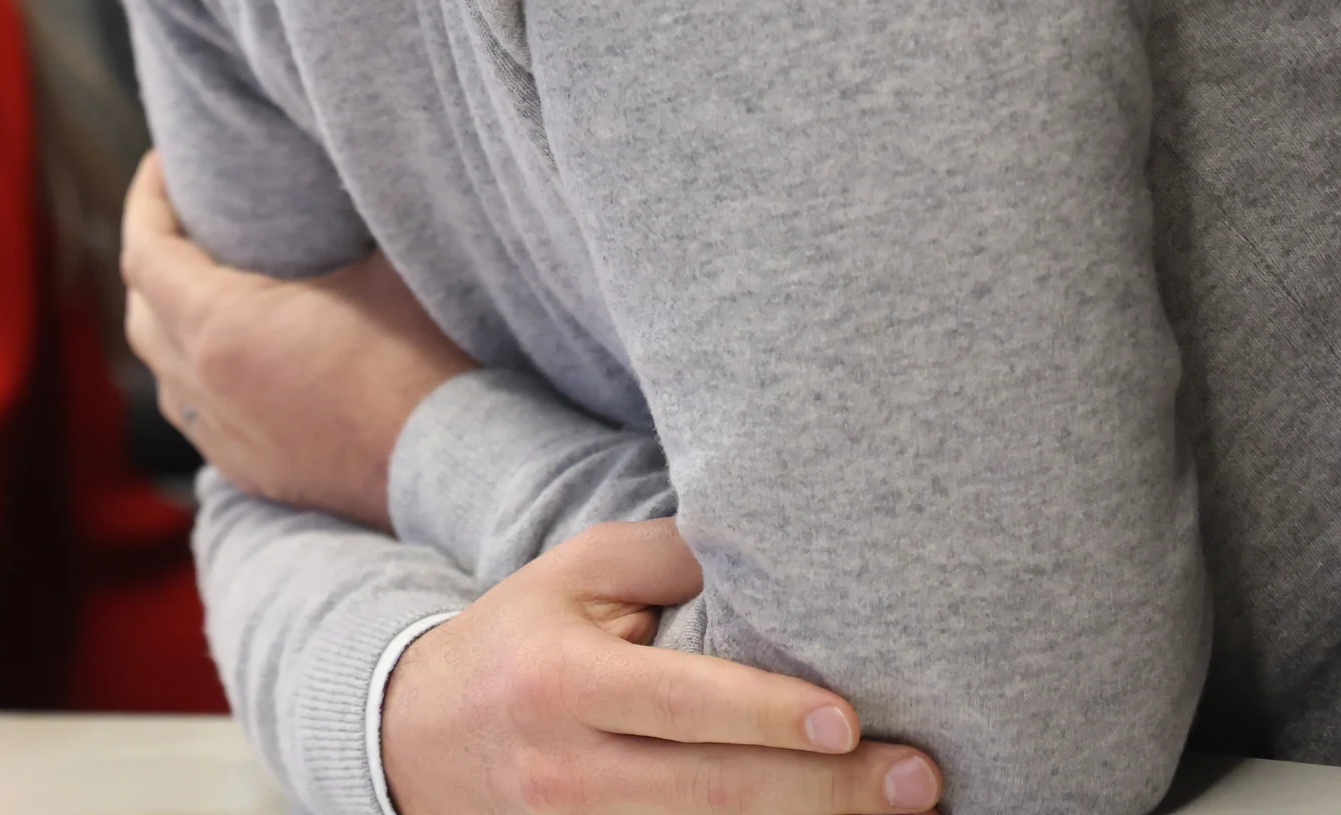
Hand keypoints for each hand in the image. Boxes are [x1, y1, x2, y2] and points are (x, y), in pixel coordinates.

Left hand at [120, 151, 474, 527]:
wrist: (456, 468)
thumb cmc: (426, 361)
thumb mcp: (384, 260)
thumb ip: (347, 209)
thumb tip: (348, 159)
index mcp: (220, 328)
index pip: (145, 253)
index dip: (145, 200)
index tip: (163, 165)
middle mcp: (205, 388)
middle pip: (141, 312)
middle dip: (151, 256)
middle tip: (184, 215)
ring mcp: (226, 440)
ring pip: (163, 372)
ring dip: (168, 322)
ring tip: (202, 282)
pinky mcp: (253, 473)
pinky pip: (196, 416)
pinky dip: (196, 377)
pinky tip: (231, 359)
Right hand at [382, 518, 942, 814]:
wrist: (419, 740)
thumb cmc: (521, 641)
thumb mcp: (574, 576)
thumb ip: (671, 560)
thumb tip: (779, 551)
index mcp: (561, 681)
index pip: (678, 703)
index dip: (765, 714)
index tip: (850, 719)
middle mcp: (569, 769)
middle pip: (714, 794)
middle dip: (827, 792)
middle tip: (921, 779)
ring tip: (902, 812)